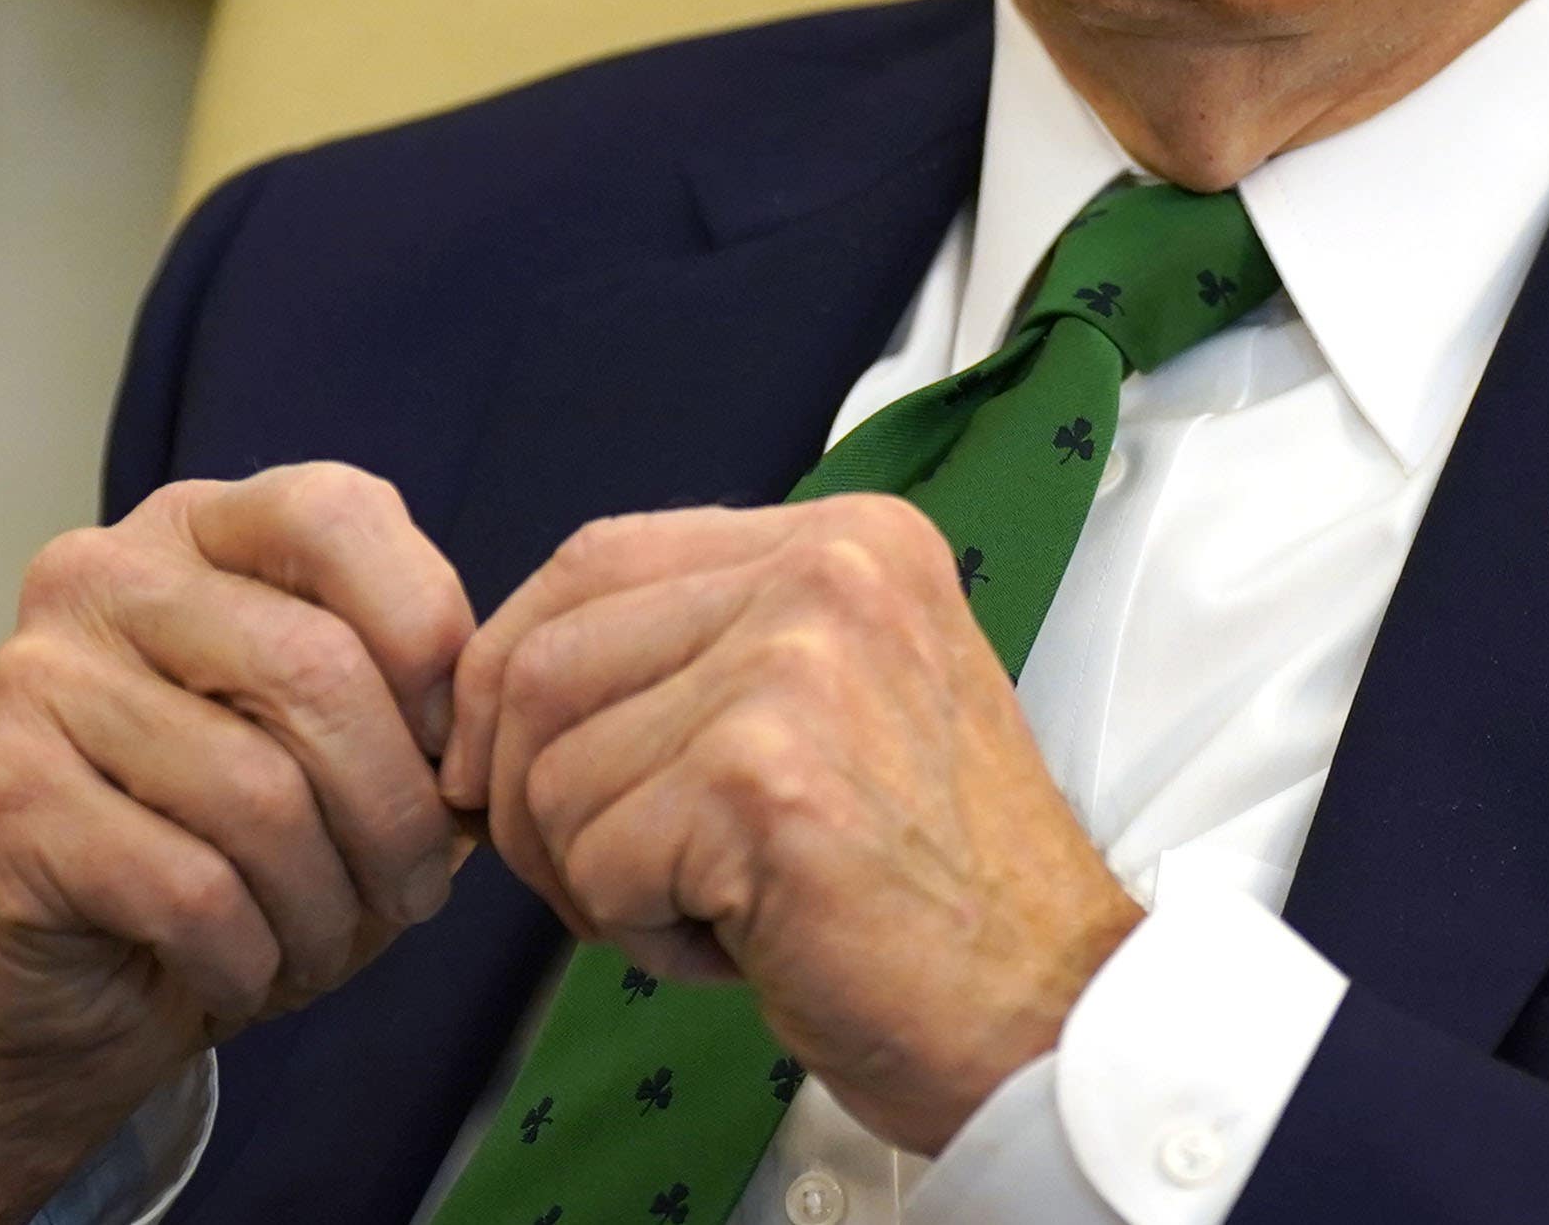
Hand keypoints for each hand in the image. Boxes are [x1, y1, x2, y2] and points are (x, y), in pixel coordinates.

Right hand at [0, 464, 475, 1224]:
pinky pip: (191, 889)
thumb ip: (411, 699)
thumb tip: (481, 731)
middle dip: (397, 809)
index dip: (428, 636)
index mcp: (197, 526)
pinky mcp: (4, 805)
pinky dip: (251, 955)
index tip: (452, 755)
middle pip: (313, 666)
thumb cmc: (231, 850)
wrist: (69, 990)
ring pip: (258, 793)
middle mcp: (101, 575)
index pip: (338, 514)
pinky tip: (244, 973)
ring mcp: (38, 682)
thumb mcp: (341, 748)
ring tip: (327, 945)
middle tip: (417, 891)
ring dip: (327, 903)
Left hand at [445, 496, 1141, 1153]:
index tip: (508, 768)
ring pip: (551, 771)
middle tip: (602, 877)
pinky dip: (638, 936)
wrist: (1047, 1011)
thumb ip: (705, 650)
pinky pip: (592, 863)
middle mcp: (826, 572)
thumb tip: (501, 682)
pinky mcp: (760, 783)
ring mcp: (794, 670)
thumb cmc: (932, 882)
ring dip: (591, 875)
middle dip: (524, 794)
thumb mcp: (839, 698)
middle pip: (545, 660)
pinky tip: (741, 946)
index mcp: (849, 537)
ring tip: (711, 909)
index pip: (595, 559)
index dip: (514, 670)